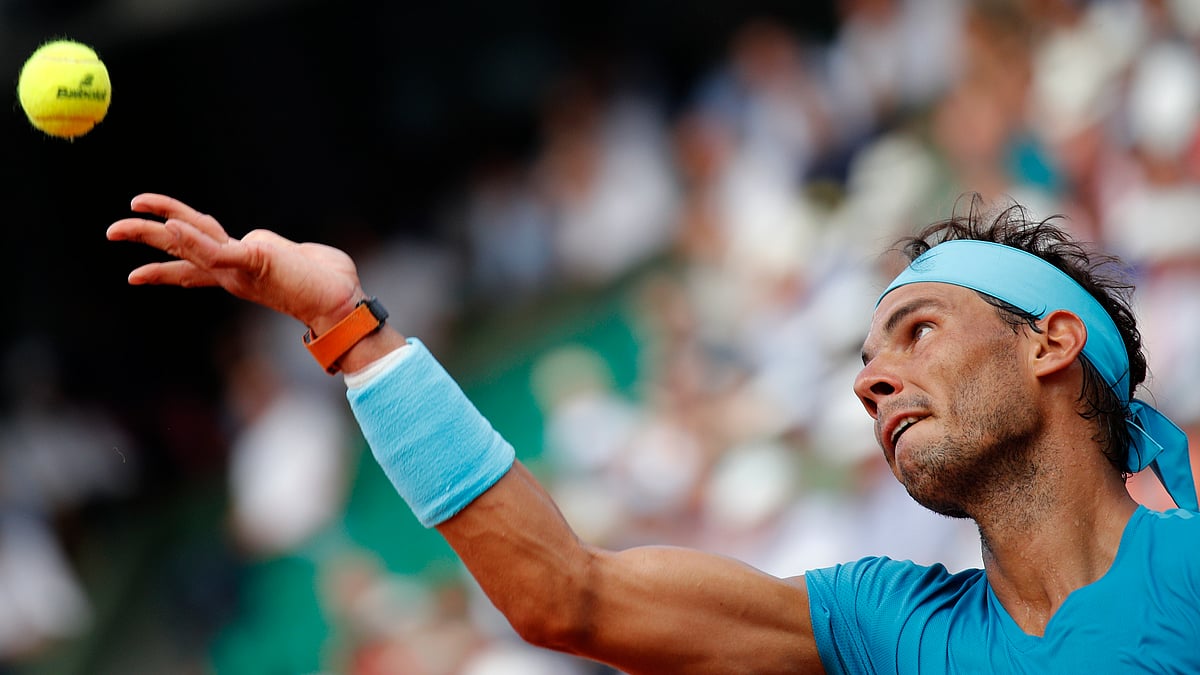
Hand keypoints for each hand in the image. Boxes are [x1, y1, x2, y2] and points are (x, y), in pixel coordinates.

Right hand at [108, 193, 362, 332]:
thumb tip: (262, 244)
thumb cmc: (328, 281)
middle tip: (110, 231)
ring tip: (123, 221)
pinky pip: (214, 249)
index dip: (167, 259)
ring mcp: (239, 267)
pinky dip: (191, 238)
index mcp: (241, 268)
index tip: (135, 270)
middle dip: (145, 239)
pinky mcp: (252, 262)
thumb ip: (271, 247)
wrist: (343, 303)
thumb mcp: (293, 255)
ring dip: (153, 232)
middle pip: (181, 250)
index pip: (195, 259)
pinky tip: (170, 226)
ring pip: (188, 246)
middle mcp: (233, 271)